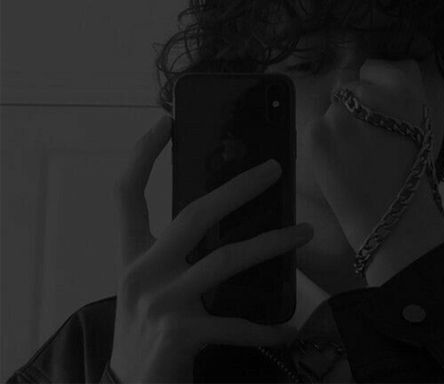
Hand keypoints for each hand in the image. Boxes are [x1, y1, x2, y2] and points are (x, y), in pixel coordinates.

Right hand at [109, 115, 312, 382]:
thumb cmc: (149, 328)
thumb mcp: (155, 283)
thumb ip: (179, 252)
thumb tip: (232, 214)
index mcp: (131, 255)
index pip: (125, 193)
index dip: (141, 154)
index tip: (165, 121)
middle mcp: (140, 273)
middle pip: (193, 214)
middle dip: (238, 187)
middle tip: (275, 168)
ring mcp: (159, 304)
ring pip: (226, 259)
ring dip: (272, 242)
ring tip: (304, 231)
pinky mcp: (180, 335)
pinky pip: (235, 322)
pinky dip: (266, 323)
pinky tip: (290, 323)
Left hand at [307, 59, 443, 283]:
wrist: (393, 218)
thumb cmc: (409, 172)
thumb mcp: (419, 121)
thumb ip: (395, 90)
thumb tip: (367, 70)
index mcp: (403, 87)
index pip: (372, 66)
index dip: (374, 88)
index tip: (379, 111)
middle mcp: (370, 94)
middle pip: (347, 84)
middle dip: (353, 106)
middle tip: (368, 140)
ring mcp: (341, 113)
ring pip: (331, 107)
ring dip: (338, 125)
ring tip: (357, 156)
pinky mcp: (317, 132)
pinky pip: (316, 126)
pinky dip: (324, 143)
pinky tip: (343, 164)